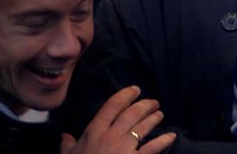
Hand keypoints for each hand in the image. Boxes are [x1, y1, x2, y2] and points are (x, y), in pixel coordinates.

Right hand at [60, 85, 175, 153]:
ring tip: (160, 114)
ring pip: (143, 127)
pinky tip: (171, 136)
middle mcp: (110, 136)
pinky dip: (163, 141)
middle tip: (153, 102)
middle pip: (131, 113)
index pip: (112, 105)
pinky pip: (152, 148)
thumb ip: (67, 144)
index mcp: (94, 131)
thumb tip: (65, 136)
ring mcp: (124, 148)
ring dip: (154, 119)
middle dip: (145, 105)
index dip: (126, 94)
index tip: (135, 90)